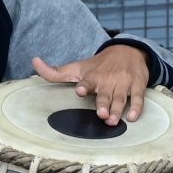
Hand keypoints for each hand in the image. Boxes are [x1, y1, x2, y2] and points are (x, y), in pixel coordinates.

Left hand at [35, 47, 151, 123]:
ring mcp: (123, 83)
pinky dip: (137, 108)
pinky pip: (138, 98)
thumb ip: (55, 72)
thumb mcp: (77, 67)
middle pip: (105, 94)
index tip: (81, 90)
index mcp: (92, 76)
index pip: (87, 81)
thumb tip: (34, 61)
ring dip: (117, 110)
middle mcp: (108, 79)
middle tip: (101, 114)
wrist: (128, 51)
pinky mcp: (137, 85)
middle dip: (103, 104)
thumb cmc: (98, 65)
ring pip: (120, 98)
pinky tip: (133, 117)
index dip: (84, 86)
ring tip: (113, 121)